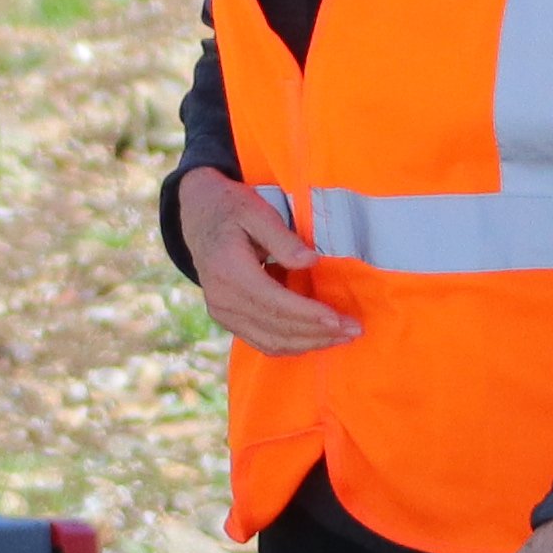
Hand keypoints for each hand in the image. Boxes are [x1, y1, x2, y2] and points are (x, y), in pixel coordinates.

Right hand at [177, 168, 355, 354]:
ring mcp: (223, 313)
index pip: (274, 303)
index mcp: (228, 271)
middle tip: (354, 330)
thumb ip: (282, 238)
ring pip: (271, 342)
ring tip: (342, 337)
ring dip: (309, 343)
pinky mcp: (228, 320)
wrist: (199, 217)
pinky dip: (292, 344)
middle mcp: (222, 299)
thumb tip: (311, 261)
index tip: (339, 319)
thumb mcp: (255, 211)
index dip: (308, 315)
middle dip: (318, 333)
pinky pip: (262, 341)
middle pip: (276, 327)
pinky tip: (318, 338)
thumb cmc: (232, 208)